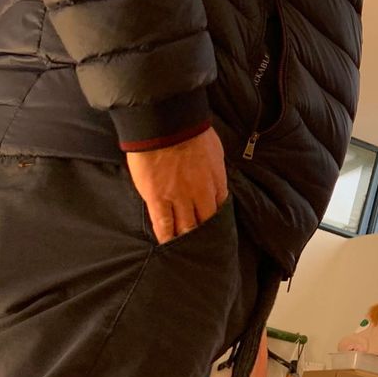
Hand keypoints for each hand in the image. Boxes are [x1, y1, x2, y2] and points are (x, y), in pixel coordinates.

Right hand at [127, 127, 227, 243]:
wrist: (168, 125)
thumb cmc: (190, 130)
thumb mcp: (214, 149)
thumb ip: (213, 168)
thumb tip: (212, 176)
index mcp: (216, 180)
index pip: (220, 206)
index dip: (216, 218)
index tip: (213, 226)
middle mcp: (201, 194)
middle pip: (205, 222)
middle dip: (204, 235)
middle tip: (203, 247)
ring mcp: (180, 198)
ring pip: (186, 227)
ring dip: (186, 239)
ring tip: (186, 251)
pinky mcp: (158, 199)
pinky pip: (163, 224)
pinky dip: (166, 237)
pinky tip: (167, 246)